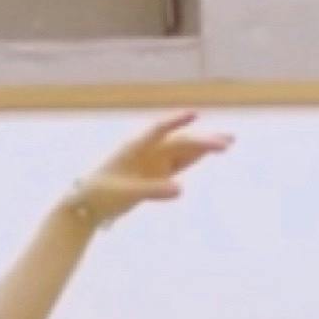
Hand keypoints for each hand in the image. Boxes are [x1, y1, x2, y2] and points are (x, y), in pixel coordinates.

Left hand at [65, 111, 234, 226]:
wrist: (89, 204)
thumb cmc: (102, 194)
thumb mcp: (126, 193)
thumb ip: (153, 191)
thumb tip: (182, 190)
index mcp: (134, 148)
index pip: (158, 130)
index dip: (176, 121)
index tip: (195, 114)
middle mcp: (147, 151)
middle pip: (179, 142)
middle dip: (203, 140)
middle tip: (227, 141)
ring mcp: (152, 161)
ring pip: (183, 150)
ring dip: (203, 146)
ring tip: (228, 142)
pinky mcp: (156, 173)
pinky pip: (179, 163)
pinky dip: (194, 157)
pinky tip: (209, 152)